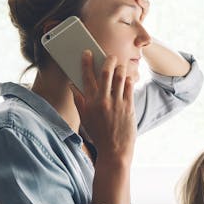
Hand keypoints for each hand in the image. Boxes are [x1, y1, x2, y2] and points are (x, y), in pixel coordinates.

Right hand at [72, 50, 135, 164]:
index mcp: (90, 102)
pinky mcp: (130, 107)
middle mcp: (104, 101)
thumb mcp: (84, 118)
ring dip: (120, 68)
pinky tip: (128, 77)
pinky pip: (130, 87)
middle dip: (108, 60)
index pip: (87, 76)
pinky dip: (129, 80)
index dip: (87, 62)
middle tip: (110, 56)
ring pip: (120, 77)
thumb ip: (79, 100)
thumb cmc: (99, 134)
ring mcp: (118, 103)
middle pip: (106, 73)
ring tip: (120, 65)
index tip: (88, 53)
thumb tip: (73, 85)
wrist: (115, 150)